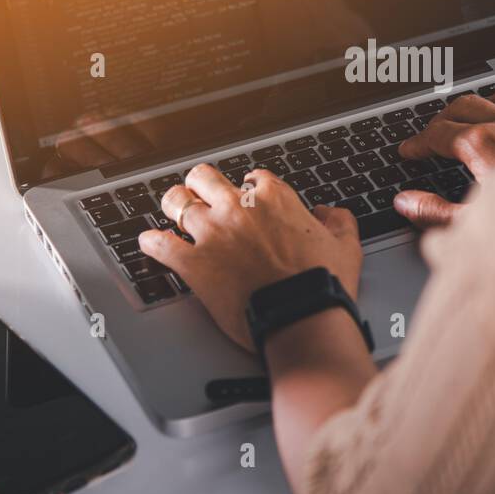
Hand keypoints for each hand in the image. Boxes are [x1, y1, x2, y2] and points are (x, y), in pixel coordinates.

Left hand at [137, 164, 362, 352]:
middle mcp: (238, 208)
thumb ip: (339, 221)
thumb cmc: (321, 284)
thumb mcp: (345, 245)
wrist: (300, 316)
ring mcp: (212, 233)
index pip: (252, 177)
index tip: (247, 199)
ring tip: (173, 211)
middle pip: (205, 178)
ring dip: (174, 206)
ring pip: (176, 202)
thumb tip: (329, 212)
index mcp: (274, 198)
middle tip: (201, 195)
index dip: (248, 188)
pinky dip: (151, 243)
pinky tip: (149, 242)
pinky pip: (159, 244)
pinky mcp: (192, 263)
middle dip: (202, 185)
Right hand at [393, 86, 494, 228]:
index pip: (440, 133)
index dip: (419, 141)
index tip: (410, 150)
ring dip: (487, 104)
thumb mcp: (473, 228)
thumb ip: (435, 212)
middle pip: (467, 106)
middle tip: (432, 135)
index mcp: (483, 145)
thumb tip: (408, 203)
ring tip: (476, 117)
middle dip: (444, 118)